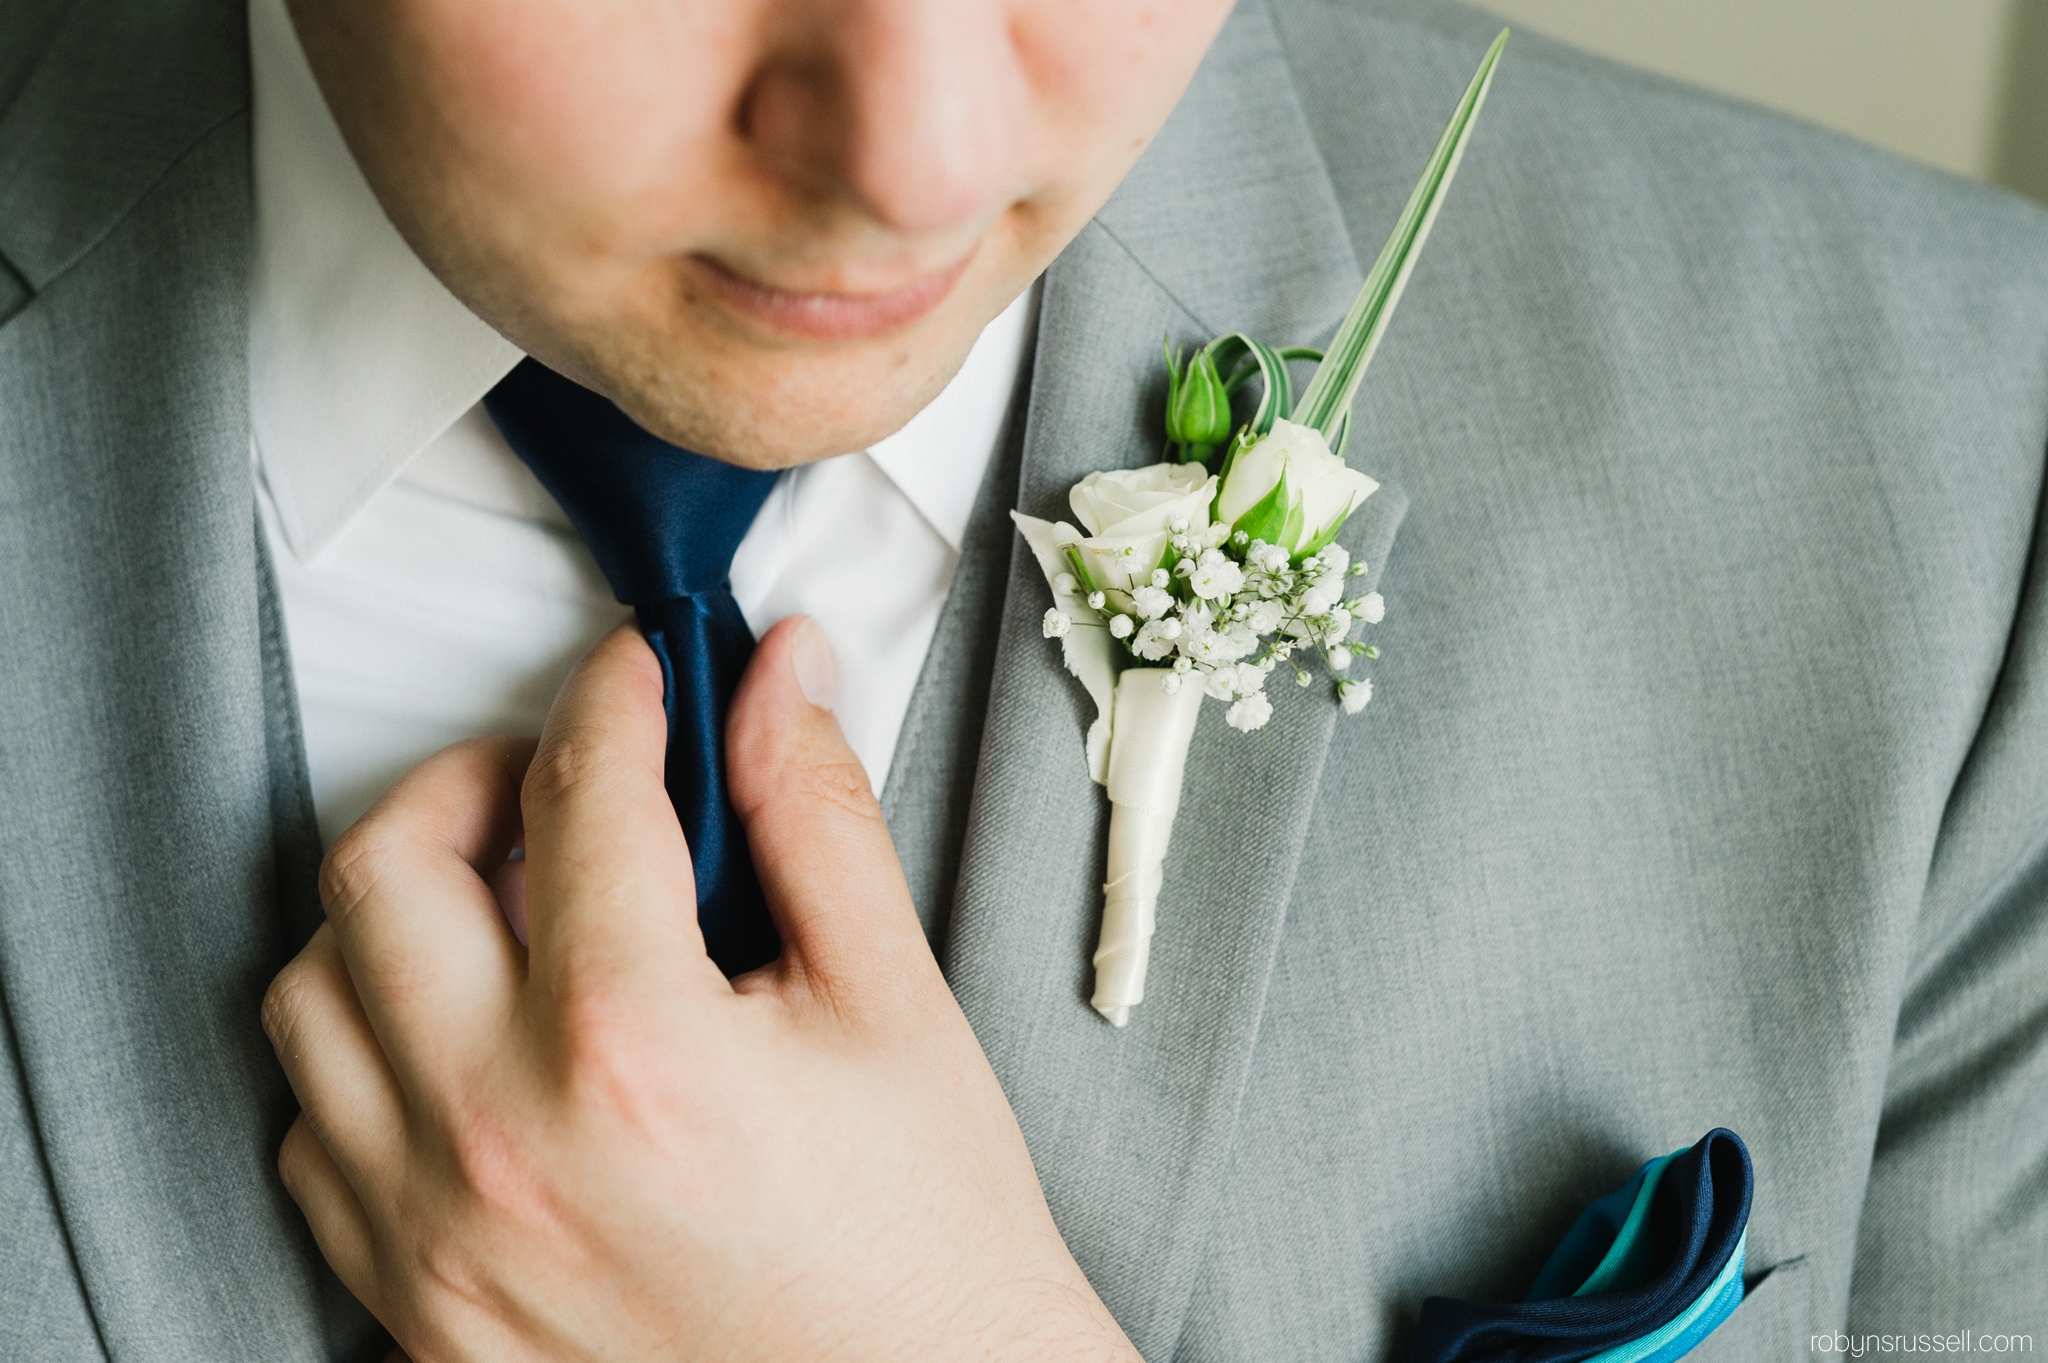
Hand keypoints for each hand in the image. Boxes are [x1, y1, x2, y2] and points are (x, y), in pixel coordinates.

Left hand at [262, 620, 1138, 1362]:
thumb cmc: (923, 1243)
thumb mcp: (893, 1002)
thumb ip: (817, 817)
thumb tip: (778, 681)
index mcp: (633, 1048)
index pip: (579, 795)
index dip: (618, 695)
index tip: (640, 671)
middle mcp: (500, 1142)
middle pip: (386, 870)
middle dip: (472, 776)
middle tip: (551, 771)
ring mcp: (436, 1238)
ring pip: (313, 1000)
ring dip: (398, 916)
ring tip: (505, 908)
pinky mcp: (416, 1311)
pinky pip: (316, 1139)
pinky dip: (371, 1058)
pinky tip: (470, 1046)